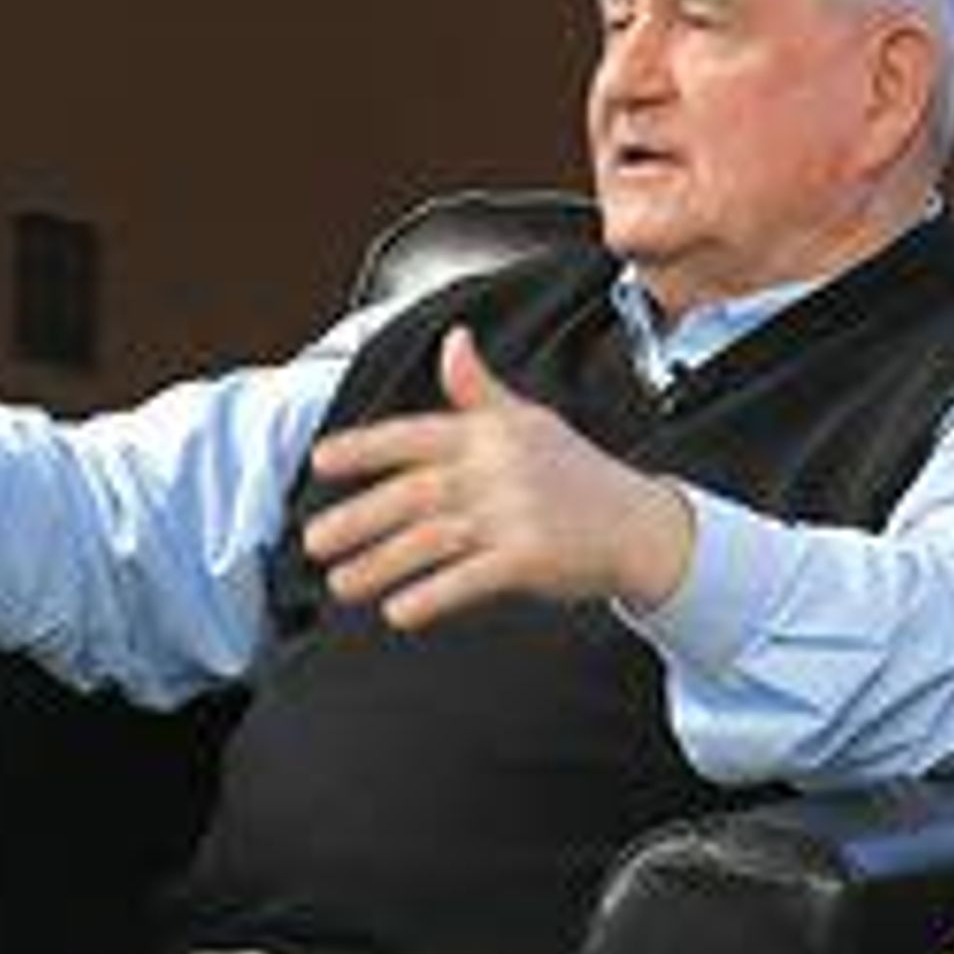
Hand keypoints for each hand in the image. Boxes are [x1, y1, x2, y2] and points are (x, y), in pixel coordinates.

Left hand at [300, 326, 696, 628]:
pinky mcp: (530, 558)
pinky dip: (431, 597)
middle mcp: (497, 470)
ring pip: (431, 540)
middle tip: (314, 542)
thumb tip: (453, 341)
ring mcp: (514, 515)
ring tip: (343, 585)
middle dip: (358, 520)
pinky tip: (399, 612)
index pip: (414, 436)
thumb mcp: (530, 422)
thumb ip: (479, 391)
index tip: (321, 462)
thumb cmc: (578, 475)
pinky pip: (469, 580)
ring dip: (381, 565)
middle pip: (412, 495)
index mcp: (490, 434)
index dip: (365, 448)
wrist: (639, 525)